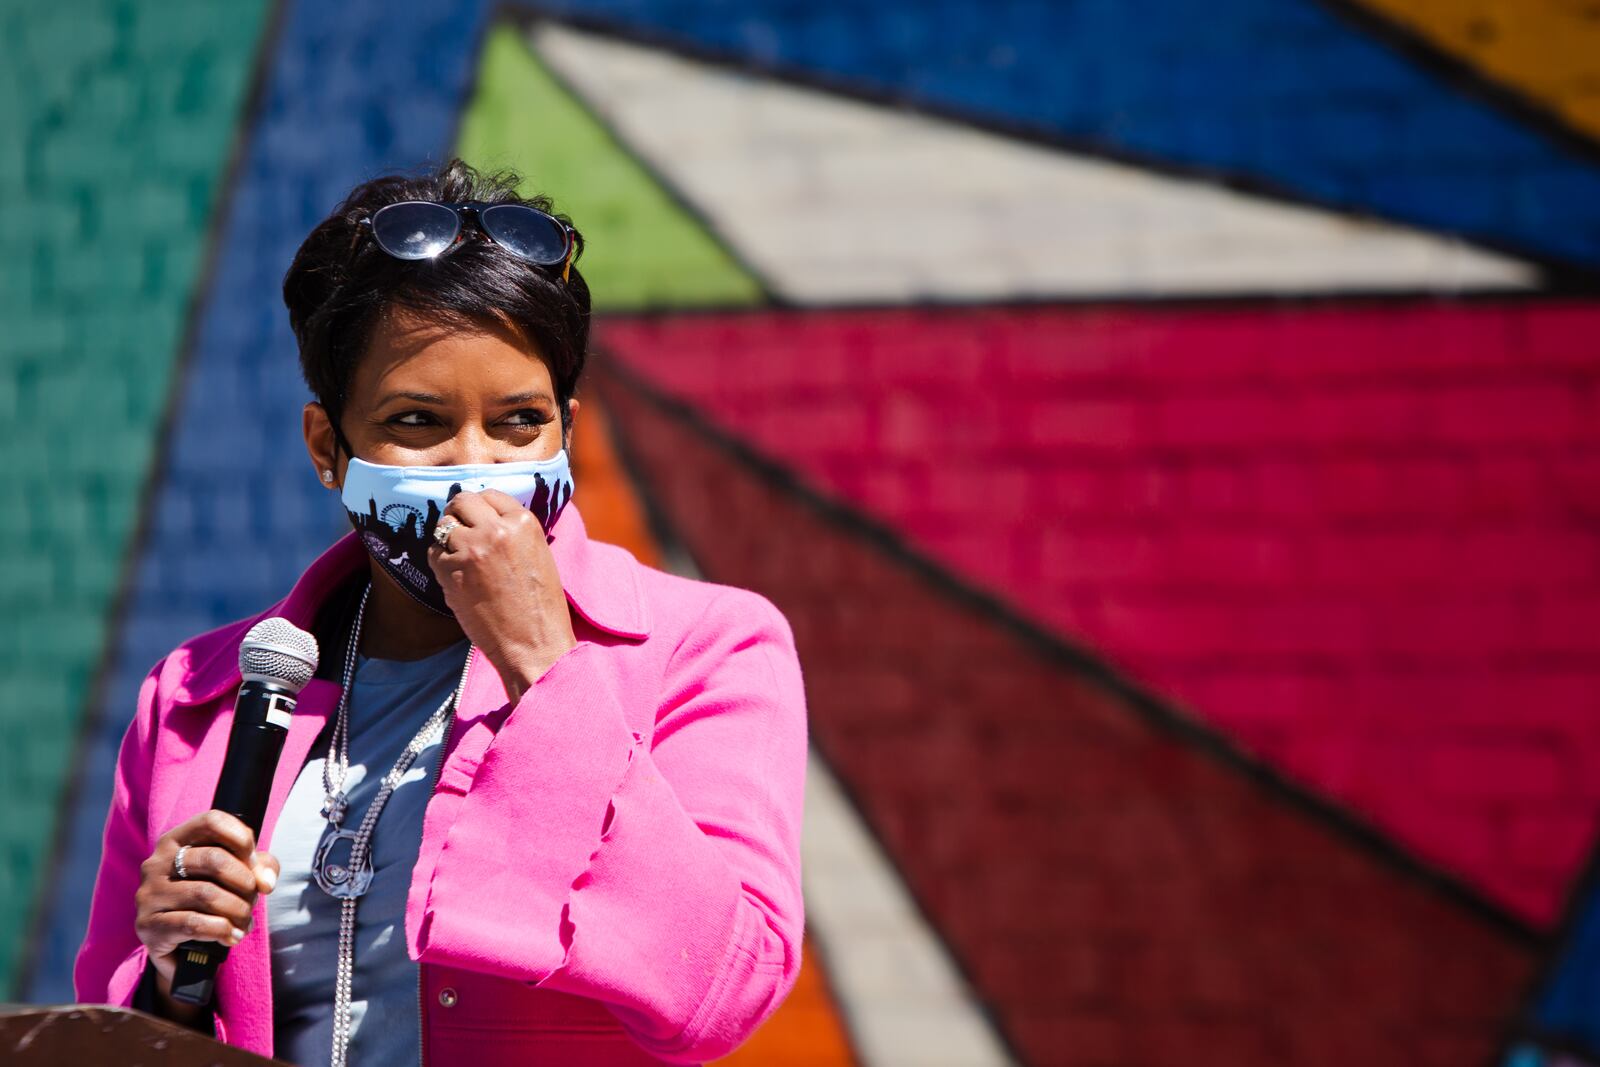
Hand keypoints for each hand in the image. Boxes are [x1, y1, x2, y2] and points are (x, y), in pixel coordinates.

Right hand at [135, 810, 278, 1008]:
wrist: (181, 948)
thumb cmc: (211, 901)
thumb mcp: (237, 876)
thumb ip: (260, 867)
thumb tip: (267, 882)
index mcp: (176, 840)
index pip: (212, 821)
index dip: (242, 839)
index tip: (254, 864)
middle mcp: (156, 863)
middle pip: (213, 859)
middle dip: (245, 882)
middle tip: (254, 898)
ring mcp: (149, 894)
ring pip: (206, 894)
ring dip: (237, 910)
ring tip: (245, 921)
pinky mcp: (148, 926)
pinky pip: (194, 923)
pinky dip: (222, 930)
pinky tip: (232, 936)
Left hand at [427, 488, 576, 701]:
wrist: (533, 642)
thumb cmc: (540, 605)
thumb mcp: (537, 554)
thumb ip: (512, 532)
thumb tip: (484, 518)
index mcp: (524, 522)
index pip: (489, 495)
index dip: (480, 507)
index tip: (477, 519)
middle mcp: (497, 529)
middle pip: (462, 502)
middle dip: (458, 514)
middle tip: (460, 532)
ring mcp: (472, 548)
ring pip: (443, 525)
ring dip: (447, 539)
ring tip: (459, 559)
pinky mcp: (451, 570)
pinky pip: (433, 553)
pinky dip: (439, 562)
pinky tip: (455, 577)